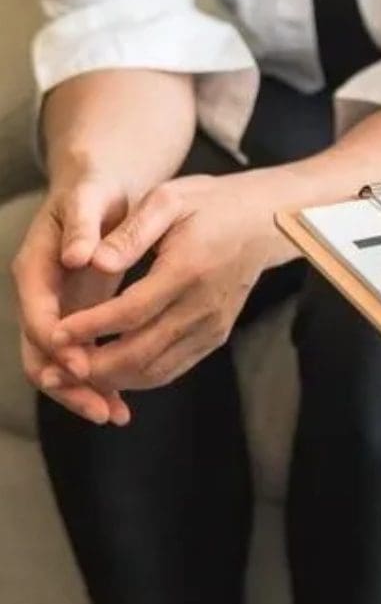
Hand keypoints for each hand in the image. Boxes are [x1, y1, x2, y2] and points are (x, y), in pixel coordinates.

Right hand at [11, 176, 132, 423]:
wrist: (101, 189)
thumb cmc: (95, 191)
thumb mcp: (88, 199)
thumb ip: (81, 226)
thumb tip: (76, 256)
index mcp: (36, 268)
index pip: (37, 315)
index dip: (57, 342)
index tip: (81, 364)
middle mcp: (40, 295)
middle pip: (40, 351)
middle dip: (68, 383)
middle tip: (101, 409)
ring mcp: (58, 309)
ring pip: (60, 361)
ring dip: (84, 390)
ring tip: (115, 414)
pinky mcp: (78, 316)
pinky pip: (81, 355)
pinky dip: (98, 377)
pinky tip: (122, 401)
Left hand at [52, 171, 298, 390]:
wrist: (263, 222)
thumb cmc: (210, 204)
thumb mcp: (168, 198)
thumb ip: (130, 232)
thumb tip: (93, 261)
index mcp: (189, 270)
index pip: (132, 312)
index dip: (91, 327)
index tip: (56, 333)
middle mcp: (204, 306)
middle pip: (142, 353)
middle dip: (93, 368)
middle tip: (54, 370)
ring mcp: (213, 326)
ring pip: (156, 370)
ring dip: (113, 379)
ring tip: (73, 375)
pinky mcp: (216, 336)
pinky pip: (173, 368)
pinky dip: (138, 377)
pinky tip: (110, 370)